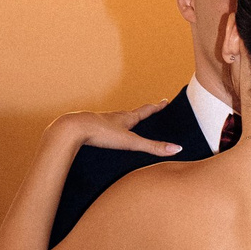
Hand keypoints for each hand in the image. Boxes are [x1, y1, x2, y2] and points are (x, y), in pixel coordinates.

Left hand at [53, 102, 181, 158]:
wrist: (74, 129)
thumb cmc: (102, 133)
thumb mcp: (131, 142)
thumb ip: (152, 147)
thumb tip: (177, 149)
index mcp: (126, 118)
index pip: (146, 110)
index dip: (157, 107)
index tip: (165, 100)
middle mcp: (115, 117)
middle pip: (132, 113)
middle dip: (142, 112)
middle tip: (150, 110)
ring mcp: (102, 121)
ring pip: (116, 119)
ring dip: (124, 120)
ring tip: (128, 122)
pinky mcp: (90, 128)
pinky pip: (103, 128)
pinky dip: (109, 129)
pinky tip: (105, 135)